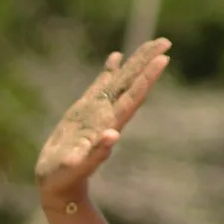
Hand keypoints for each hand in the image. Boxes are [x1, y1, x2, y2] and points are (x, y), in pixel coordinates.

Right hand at [35, 39, 171, 205]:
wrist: (58, 182)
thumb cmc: (65, 176)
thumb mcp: (78, 166)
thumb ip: (95, 152)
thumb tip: (112, 136)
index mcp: (109, 124)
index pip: (133, 96)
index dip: (147, 77)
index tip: (163, 59)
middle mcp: (108, 115)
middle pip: (131, 83)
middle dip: (147, 63)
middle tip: (166, 41)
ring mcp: (98, 111)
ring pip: (119, 82)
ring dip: (134, 64)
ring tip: (150, 44)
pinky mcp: (85, 111)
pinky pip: (100, 86)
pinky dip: (109, 71)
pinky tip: (116, 57)